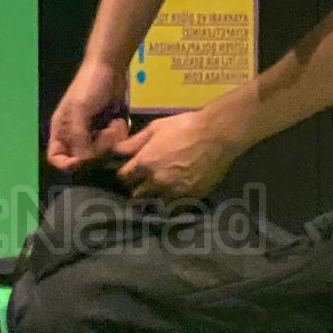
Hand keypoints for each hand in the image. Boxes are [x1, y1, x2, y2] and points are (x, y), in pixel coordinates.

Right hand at [47, 60, 130, 170]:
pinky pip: (113, 146)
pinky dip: (118, 136)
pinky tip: (119, 122)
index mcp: (61, 129)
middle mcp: (75, 135)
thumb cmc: (89, 85)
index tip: (81, 162)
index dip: (66, 165)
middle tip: (105, 133)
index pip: (56, 157)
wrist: (110, 68)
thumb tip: (83, 162)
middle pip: (83, 159)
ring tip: (113, 124)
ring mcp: (93, 133)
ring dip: (109, 141)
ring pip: (101, 154)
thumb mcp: (80, 109)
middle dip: (97, 148)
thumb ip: (78, 136)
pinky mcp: (108, 131)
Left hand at [109, 106, 243, 200]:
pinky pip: (176, 206)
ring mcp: (175, 192)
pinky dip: (173, 202)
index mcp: (145, 163)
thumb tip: (117, 150)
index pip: (124, 177)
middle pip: (138, 195)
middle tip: (142, 182)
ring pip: (157, 203)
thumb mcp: (155, 128)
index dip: (125, 174)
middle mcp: (157, 181)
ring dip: (156, 198)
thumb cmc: (183, 126)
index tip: (128, 172)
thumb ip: (134, 142)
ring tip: (159, 190)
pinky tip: (175, 194)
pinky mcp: (191, 197)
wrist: (215, 136)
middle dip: (138, 189)